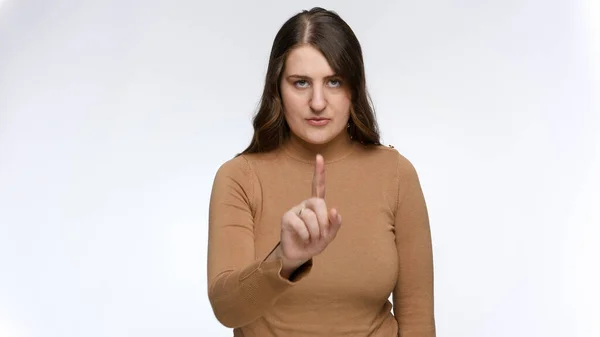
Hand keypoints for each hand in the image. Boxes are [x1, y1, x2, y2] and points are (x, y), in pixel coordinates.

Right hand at [277, 154, 342, 275]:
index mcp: (317, 206)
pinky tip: (304, 239)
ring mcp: (295, 210)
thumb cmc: (314, 242)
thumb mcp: (329, 235)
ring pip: (310, 216)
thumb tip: (334, 210)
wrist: (299, 255)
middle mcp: (306, 204)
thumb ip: (335, 223)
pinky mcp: (287, 218)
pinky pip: (301, 224)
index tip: (319, 157)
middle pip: (319, 204)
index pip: (319, 186)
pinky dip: (306, 235)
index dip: (319, 172)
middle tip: (322, 235)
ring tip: (312, 238)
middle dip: (324, 221)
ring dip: (316, 232)